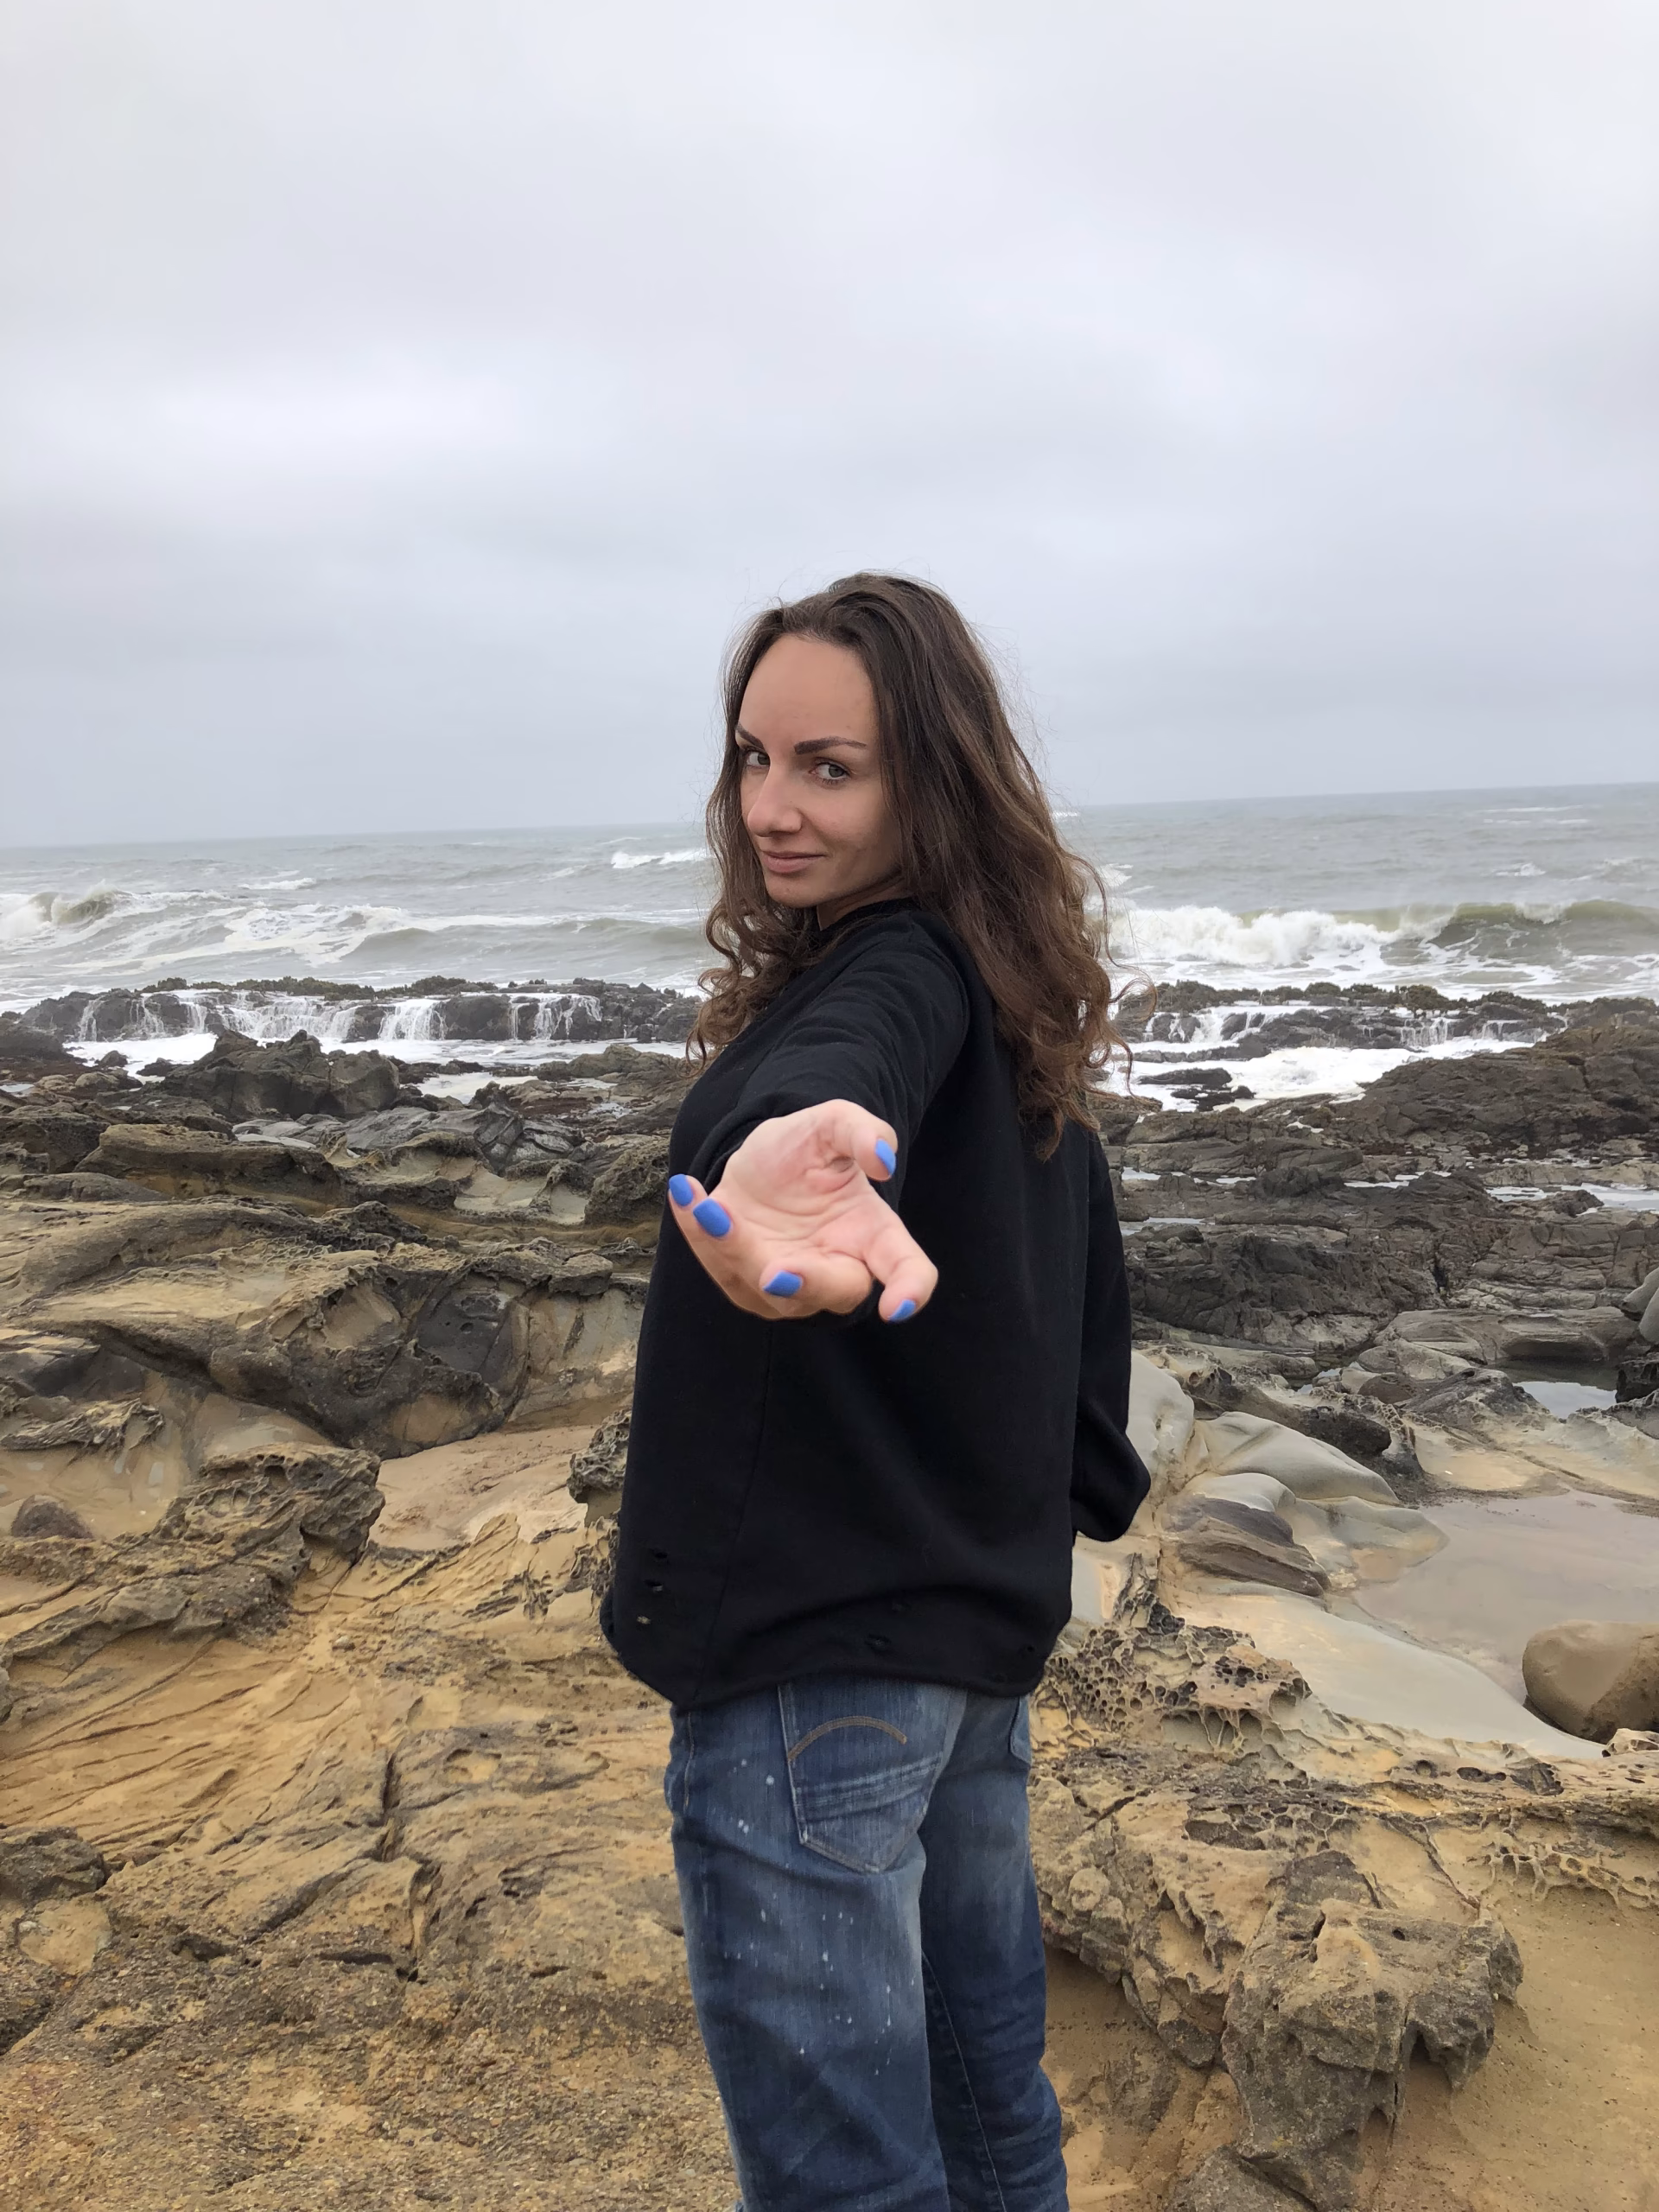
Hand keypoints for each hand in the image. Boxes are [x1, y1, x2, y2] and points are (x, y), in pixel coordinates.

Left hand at [665, 1099, 936, 1321]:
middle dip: (806, 1285)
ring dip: (734, 1250)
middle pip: (835, 1292)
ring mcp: (787, 1285)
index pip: (907, 1271)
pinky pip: (719, 1265)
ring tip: (710, 1209)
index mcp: (873, 1235)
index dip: (910, 1291)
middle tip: (776, 1273)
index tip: (896, 1307)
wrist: (758, 1160)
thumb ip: (862, 1132)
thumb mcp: (833, 1124)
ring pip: (765, 1288)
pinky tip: (688, 1193)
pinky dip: (700, 1231)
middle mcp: (836, 1269)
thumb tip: (881, 1160)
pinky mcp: (741, 1280)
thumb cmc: (808, 1151)